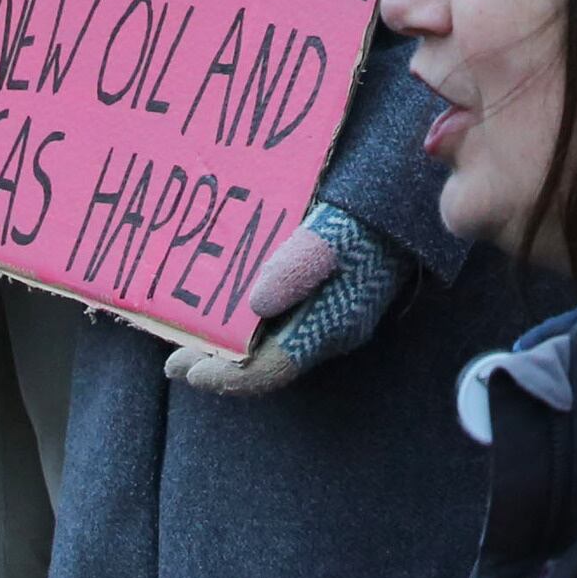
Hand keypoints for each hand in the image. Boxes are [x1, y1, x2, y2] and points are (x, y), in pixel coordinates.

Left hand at [166, 204, 398, 394]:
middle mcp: (330, 332)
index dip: (225, 377)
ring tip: (190, 336)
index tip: (185, 369)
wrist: (401, 199)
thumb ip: (295, 266)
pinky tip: (225, 308)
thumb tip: (256, 305)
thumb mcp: (330, 233)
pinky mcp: (328, 301)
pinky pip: (281, 326)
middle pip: (267, 365)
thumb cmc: (365, 215)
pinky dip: (247, 325)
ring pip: (273, 348)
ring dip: (231, 346)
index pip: (270, 371)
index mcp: (330, 325)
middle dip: (220, 364)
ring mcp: (331, 318)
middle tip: (175, 359)